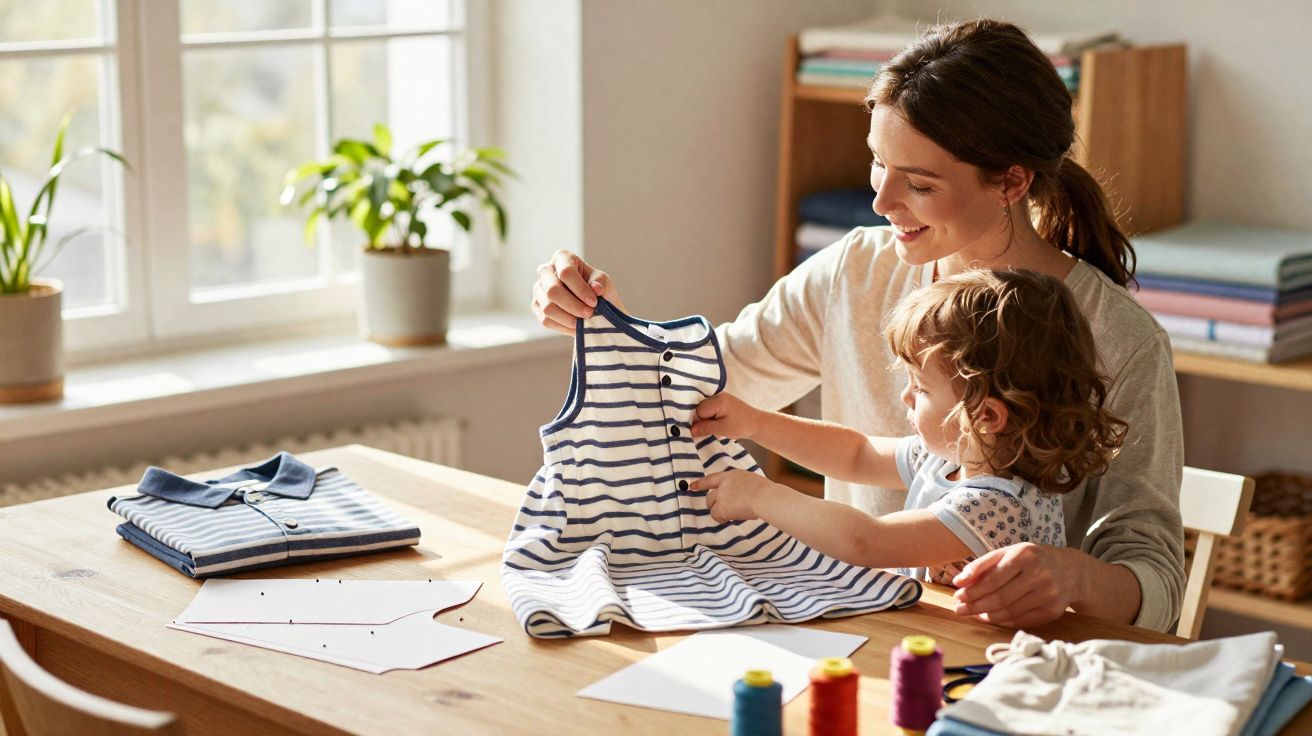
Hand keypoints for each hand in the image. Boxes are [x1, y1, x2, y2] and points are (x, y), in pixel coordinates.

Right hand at [531, 249, 624, 335]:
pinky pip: (546, 320)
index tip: (593, 302)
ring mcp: (538, 289)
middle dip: (573, 306)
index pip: (566, 272)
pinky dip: (563, 326)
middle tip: (589, 314)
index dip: (580, 289)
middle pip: (553, 290)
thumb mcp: (604, 283)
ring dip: (569, 318)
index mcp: (562, 258)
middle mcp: (546, 271)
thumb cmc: (597, 289)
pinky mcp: (536, 306)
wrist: (592, 306)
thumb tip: (596, 288)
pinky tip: (576, 327)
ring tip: (584, 322)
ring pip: (548, 308)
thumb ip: (602, 283)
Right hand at [690, 393, 759, 440]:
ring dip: (709, 421)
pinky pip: (711, 410)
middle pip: (701, 409)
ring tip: (719, 427)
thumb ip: (706, 428)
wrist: (758, 424)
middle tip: (715, 430)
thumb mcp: (722, 429)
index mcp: (718, 400)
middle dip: (704, 421)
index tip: (705, 431)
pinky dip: (713, 418)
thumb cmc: (742, 426)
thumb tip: (691, 430)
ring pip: (705, 411)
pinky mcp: (724, 403)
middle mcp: (718, 396)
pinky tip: (720, 424)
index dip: (700, 422)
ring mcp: (721, 399)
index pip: (699, 411)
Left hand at [692, 470, 774, 522]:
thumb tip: (739, 496)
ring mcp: (721, 496)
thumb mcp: (751, 481)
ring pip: (711, 507)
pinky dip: (722, 519)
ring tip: (734, 514)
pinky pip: (716, 516)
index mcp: (732, 475)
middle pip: (710, 496)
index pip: (712, 479)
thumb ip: (740, 486)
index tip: (692, 486)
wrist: (765, 497)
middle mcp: (723, 484)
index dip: (701, 483)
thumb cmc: (766, 492)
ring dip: (720, 512)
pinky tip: (732, 518)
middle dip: (714, 504)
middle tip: (726, 509)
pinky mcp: (722, 508)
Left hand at [950, 543, 1076, 627]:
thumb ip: (982, 564)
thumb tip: (959, 581)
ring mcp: (1048, 595)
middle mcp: (1039, 575)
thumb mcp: (1008, 552)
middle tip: (960, 609)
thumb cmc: (1032, 559)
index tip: (957, 596)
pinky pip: (1021, 620)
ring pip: (1009, 612)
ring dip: (986, 615)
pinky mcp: (1052, 611)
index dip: (972, 591)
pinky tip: (991, 618)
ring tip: (973, 614)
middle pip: (999, 598)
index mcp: (1025, 556)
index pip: (992, 580)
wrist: (1071, 570)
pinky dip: (1002, 621)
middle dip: (975, 606)